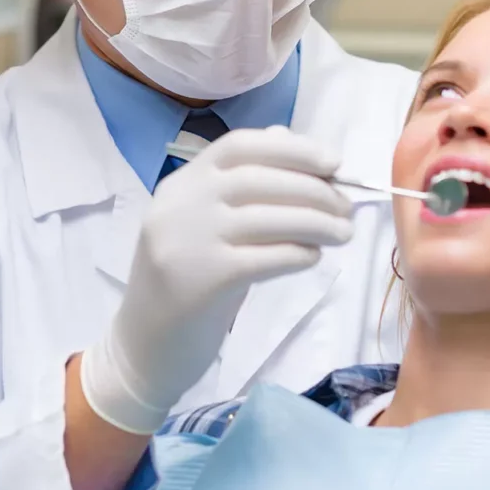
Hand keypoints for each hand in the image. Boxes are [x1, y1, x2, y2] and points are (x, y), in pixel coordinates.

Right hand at [81, 126, 353, 433]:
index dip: (292, 149)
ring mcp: (188, 240)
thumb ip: (238, 188)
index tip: (334, 162)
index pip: (238, 146)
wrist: (144, 348)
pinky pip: (266, 258)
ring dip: (316, 222)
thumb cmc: (183, 284)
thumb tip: (288, 142)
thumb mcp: (203, 226)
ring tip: (342, 233)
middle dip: (314, 188)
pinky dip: (298, 253)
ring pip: (267, 217)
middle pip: (258, 178)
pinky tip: (312, 258)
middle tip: (346, 206)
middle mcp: (179, 204)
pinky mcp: (203, 279)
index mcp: (179, 184)